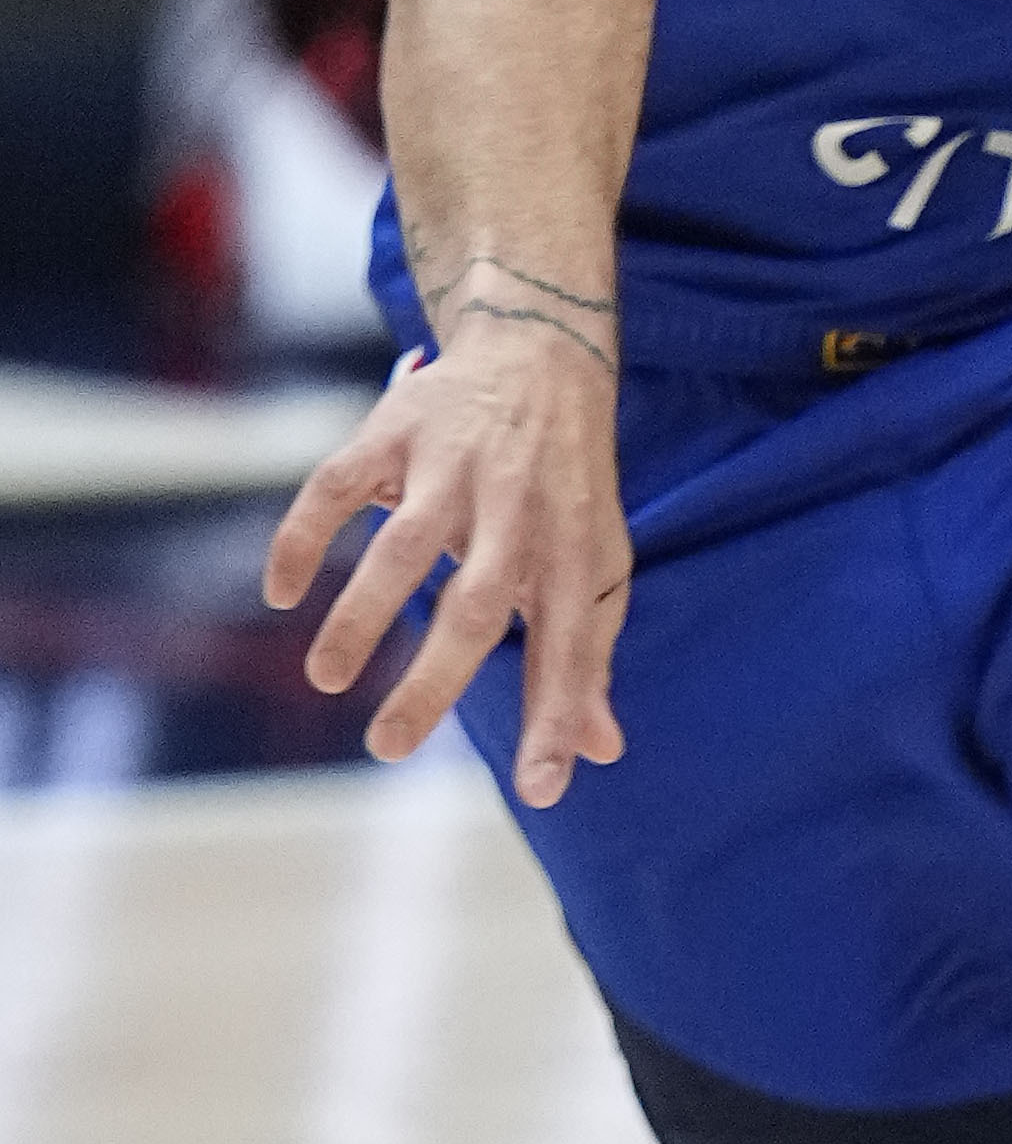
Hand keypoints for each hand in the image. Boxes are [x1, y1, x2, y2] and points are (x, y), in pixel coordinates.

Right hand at [261, 307, 630, 802]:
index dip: (560, 713)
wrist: (541, 358)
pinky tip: (283, 594)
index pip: (574, 644)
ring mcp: (453, 465)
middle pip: (479, 606)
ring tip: (328, 679)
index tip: (543, 785)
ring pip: (404, 548)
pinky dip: (304, 538)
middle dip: (435, 682)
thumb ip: (587, 658)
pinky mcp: (394, 430)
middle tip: (389, 748)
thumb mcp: (595, 564)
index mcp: (574, 549)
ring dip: (360, 617)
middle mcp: (517, 508)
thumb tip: (597, 753)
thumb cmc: (565, 489)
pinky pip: (336, 486)